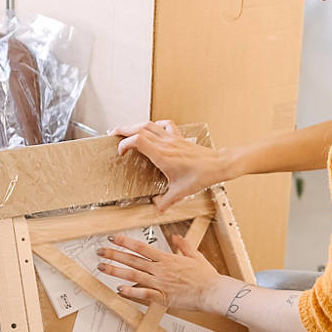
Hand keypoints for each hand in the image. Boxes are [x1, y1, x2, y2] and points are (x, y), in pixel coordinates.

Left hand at [96, 232, 223, 311]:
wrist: (212, 292)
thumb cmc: (205, 276)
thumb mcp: (195, 255)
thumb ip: (184, 245)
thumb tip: (176, 237)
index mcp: (167, 258)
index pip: (141, 247)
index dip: (125, 242)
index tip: (113, 238)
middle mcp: (160, 269)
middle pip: (132, 260)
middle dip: (114, 255)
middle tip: (100, 252)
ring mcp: (160, 283)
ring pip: (134, 275)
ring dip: (116, 271)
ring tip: (102, 268)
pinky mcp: (163, 297)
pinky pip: (143, 294)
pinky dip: (130, 291)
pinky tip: (119, 289)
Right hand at [108, 120, 232, 210]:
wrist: (218, 165)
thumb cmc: (201, 176)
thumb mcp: (180, 193)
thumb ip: (165, 202)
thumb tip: (156, 207)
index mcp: (162, 156)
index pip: (137, 141)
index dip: (125, 144)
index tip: (120, 152)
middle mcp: (166, 144)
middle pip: (139, 128)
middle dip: (123, 130)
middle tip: (113, 134)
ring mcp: (172, 138)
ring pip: (149, 124)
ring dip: (135, 125)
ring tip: (127, 130)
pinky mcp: (179, 138)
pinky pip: (165, 125)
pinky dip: (155, 125)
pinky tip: (152, 129)